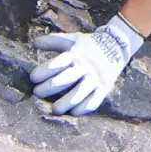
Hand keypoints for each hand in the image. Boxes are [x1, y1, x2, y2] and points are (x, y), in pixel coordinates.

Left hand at [29, 13, 143, 115]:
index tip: (33, 78)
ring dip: (67, 101)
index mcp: (76, 54)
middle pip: (66, 78)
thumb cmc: (89, 45)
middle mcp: (85, 66)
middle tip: (37, 93)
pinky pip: (94, 100)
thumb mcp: (73, 40)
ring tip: (55, 109)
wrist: (117, 46)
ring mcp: (95, 78)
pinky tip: (74, 112)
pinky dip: (84, 107)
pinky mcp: (104, 87)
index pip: (59, 62)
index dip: (45, 70)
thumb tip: (35, 43)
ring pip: (80, 92)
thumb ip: (54, 41)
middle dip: (50, 87)